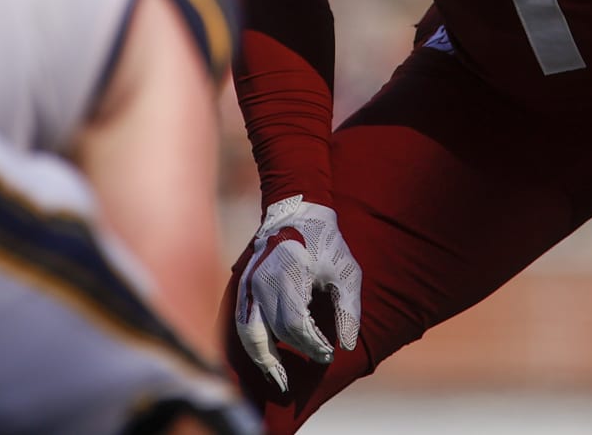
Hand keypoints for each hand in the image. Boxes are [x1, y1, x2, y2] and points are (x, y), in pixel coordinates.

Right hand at [232, 195, 361, 392]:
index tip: (328, 354)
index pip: (295, 325)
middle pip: (272, 333)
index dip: (312, 346)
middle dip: (289, 358)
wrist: (296, 211)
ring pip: (248, 332)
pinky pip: (242, 322)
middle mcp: (263, 281)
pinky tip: (265, 360)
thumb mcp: (346, 272)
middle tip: (301, 378)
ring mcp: (249, 284)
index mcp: (288, 275)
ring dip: (261, 360)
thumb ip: (348, 310)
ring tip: (277, 381)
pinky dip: (252, 344)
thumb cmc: (326, 242)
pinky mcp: (244, 286)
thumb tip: (346, 347)